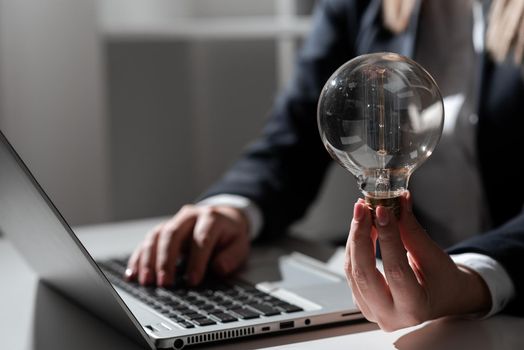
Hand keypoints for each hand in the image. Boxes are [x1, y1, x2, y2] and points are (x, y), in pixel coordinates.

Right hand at [125, 204, 249, 286]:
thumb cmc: (230, 235)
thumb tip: (218, 268)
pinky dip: (138, 258)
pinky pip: (147, 241)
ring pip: (156, 236)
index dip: (196, 260)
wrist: (223, 217)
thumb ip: (231, 257)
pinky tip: (133, 274)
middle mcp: (190, 216)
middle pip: (173, 234)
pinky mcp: (163, 230)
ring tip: (147, 281)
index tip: (192, 281)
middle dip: (167, 260)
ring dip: (149, 260)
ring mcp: (174, 221)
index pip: (202, 238)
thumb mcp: (240, 245)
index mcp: (212, 218)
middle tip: (165, 283)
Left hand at [345, 192, 491, 330]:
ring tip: (362, 213)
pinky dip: (355, 247)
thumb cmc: (443, 281)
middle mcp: (390, 316)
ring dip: (355, 238)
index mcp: (414, 309)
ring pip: (353, 270)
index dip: (387, 237)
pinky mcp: (362, 301)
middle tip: (363, 209)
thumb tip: (399, 201)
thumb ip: (412, 230)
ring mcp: (372, 311)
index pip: (395, 269)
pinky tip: (361, 228)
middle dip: (360, 236)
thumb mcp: (434, 257)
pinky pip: (351, 272)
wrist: (443, 299)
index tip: (382, 210)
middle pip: (364, 273)